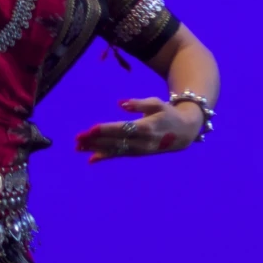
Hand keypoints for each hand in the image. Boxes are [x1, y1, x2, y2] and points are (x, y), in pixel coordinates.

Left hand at [74, 96, 201, 162]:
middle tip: (77, 138)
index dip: (106, 129)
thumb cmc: (167, 113)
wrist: (185, 132)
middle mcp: (142, 142)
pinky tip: (90, 159)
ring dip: (95, 149)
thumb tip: (120, 103)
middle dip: (95, 140)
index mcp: (147, 127)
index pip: (122, 129)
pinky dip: (105, 157)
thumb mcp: (156, 103)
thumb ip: (138, 103)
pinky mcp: (138, 154)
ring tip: (78, 148)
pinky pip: (119, 156)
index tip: (90, 129)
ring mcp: (140, 150)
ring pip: (115, 150)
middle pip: (115, 141)